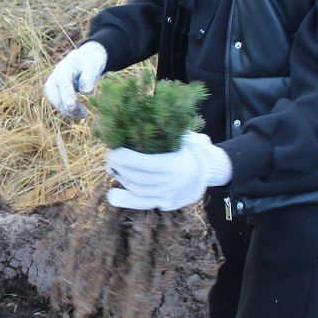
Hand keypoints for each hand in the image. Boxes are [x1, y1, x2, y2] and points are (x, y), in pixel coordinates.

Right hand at [43, 41, 107, 119]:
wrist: (85, 59)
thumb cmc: (90, 62)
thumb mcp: (94, 65)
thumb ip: (89, 77)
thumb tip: (86, 92)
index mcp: (65, 67)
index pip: (62, 81)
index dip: (66, 94)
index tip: (73, 107)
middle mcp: (55, 75)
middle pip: (52, 92)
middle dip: (64, 105)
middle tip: (83, 113)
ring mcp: (54, 84)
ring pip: (53, 99)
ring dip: (66, 111)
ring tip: (84, 114)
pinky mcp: (57, 92)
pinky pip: (57, 103)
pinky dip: (67, 111)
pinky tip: (79, 114)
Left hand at [104, 132, 231, 210]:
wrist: (208, 172)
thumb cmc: (190, 149)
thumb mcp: (184, 137)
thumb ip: (168, 130)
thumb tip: (142, 113)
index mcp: (178, 164)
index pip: (148, 164)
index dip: (127, 159)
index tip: (113, 151)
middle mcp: (173, 182)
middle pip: (140, 178)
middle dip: (120, 168)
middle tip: (109, 158)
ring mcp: (169, 195)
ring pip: (139, 191)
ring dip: (122, 179)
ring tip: (112, 168)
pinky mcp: (165, 204)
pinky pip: (142, 204)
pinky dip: (125, 200)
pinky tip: (112, 194)